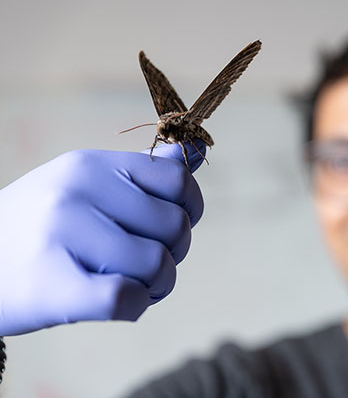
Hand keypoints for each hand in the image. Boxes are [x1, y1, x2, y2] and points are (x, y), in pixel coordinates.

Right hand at [0, 140, 205, 335]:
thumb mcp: (85, 186)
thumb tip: (194, 152)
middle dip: (173, 254)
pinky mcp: (52, 284)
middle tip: (144, 265)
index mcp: (91, 165)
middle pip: (176, 228)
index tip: (168, 228)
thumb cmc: (40, 228)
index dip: (189, 209)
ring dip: (156, 286)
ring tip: (128, 283)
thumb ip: (143, 174)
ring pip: (158, 266)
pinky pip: (128, 299)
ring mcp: (62, 235)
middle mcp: (78, 192)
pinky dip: (136, 307)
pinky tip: (115, 302)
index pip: (178, 180)